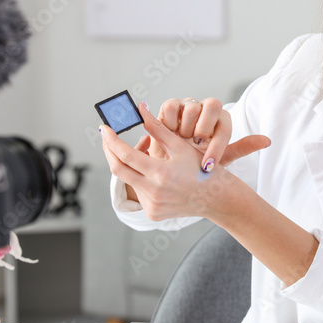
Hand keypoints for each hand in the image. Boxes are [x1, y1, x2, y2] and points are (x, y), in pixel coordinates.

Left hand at [102, 101, 238, 219]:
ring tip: (142, 151)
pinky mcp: (153, 214)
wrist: (218, 199)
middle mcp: (153, 193)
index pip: (125, 154)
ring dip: (129, 165)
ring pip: (129, 180)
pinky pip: (139, 192)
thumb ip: (157, 128)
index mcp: (160, 174)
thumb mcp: (180, 146)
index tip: (104, 128)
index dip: (111, 139)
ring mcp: (152, 206)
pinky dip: (140, 178)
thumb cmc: (202, 168)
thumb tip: (140, 108)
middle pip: (118, 170)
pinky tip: (152, 171)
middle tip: (107, 137)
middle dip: (109, 151)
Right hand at [155, 97, 268, 171]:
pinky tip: (169, 135)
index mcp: (222, 120)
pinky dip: (170, 122)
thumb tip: (268, 141)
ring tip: (181, 143)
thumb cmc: (197, 160)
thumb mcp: (221, 158)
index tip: (208, 165)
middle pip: (213, 104)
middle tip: (196, 145)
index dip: (217, 145)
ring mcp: (188, 106)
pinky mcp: (170, 107)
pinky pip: (171, 106)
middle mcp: (207, 110)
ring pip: (192, 107)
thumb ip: (242, 148)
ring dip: (186, 128)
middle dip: (204, 128)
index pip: (225, 124)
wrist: (171, 163)